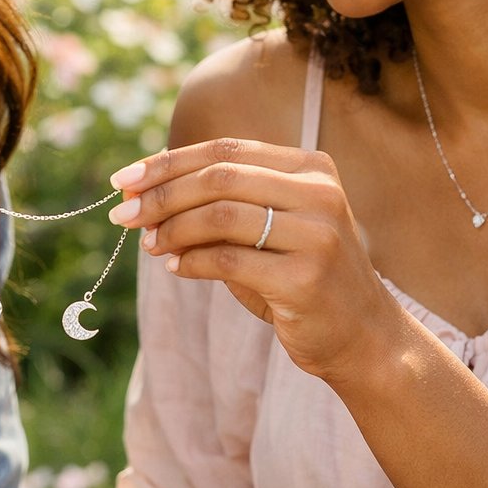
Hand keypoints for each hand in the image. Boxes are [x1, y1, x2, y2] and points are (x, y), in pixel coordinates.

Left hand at [109, 138, 396, 381]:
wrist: (365, 336)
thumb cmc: (303, 276)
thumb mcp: (270, 228)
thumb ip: (223, 204)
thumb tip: (142, 194)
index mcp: (310, 168)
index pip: (225, 150)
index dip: (168, 162)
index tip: (123, 178)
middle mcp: (319, 193)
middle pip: (219, 178)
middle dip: (161, 194)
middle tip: (122, 213)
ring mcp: (316, 234)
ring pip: (220, 215)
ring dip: (172, 229)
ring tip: (148, 243)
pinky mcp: (305, 278)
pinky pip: (228, 261)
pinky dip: (191, 262)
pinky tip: (174, 267)